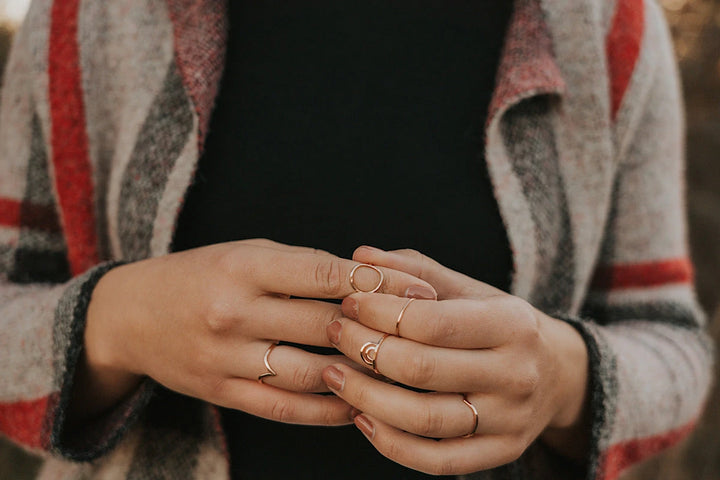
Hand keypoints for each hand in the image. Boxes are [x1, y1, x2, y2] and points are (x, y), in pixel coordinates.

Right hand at [71, 240, 436, 426]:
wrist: (132, 316)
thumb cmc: (201, 274)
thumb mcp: (246, 253)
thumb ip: (303, 268)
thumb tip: (372, 282)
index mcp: (244, 266)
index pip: (325, 274)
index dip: (379, 281)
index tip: (422, 289)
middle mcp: (234, 312)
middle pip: (325, 324)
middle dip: (380, 328)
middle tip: (427, 333)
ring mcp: (226, 358)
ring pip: (312, 371)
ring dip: (361, 372)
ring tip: (400, 371)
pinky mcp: (222, 392)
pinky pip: (286, 407)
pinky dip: (328, 408)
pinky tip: (359, 403)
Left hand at [322, 247, 588, 474]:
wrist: (558, 374)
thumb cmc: (501, 324)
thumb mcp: (470, 289)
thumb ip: (416, 270)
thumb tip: (360, 255)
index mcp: (511, 324)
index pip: (432, 322)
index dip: (380, 313)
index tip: (349, 302)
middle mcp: (516, 375)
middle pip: (422, 370)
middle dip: (365, 349)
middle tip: (333, 332)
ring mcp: (509, 421)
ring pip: (423, 419)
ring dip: (366, 398)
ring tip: (333, 375)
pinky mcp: (500, 453)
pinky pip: (436, 460)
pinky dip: (390, 443)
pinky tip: (361, 416)